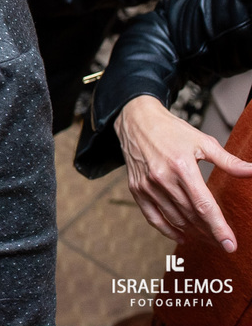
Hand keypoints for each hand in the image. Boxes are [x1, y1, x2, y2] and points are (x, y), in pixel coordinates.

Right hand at [116, 94, 251, 250]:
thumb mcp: (202, 141)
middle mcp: (162, 179)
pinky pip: (152, 217)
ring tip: (208, 238)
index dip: (218, 227)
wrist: (136, 121)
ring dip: (193, 232)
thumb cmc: (172, 130)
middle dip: (209, 232)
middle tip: (223, 243)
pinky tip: (182, 237)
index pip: (203, 205)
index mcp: (181, 166)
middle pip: (190, 216)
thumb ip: (228, 161)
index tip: (230, 245)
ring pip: (174, 219)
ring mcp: (147, 186)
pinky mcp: (136, 189)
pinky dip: (167, 231)